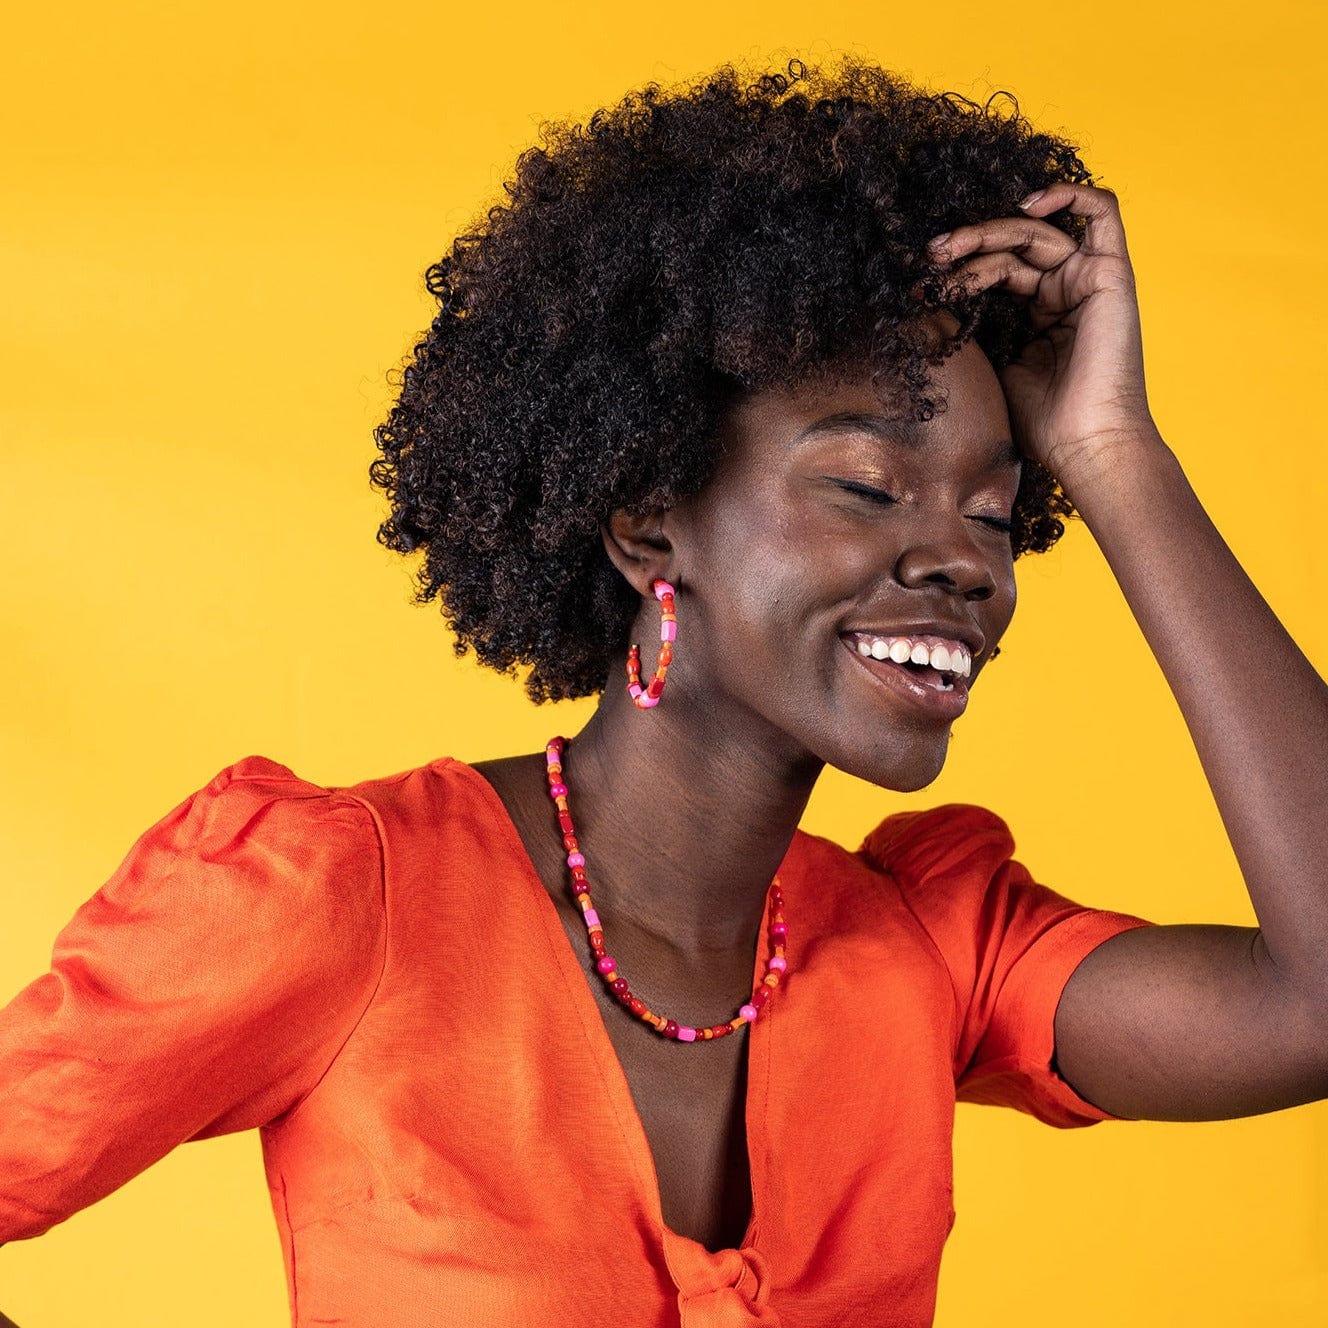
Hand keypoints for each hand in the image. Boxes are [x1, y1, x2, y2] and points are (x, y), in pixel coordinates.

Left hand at [927, 182, 1159, 484]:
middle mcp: (1064, 291)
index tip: (920, 285)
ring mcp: (1087, 280)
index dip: (958, 270)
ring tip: (950, 250)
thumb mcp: (993, 367)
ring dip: (988, 234)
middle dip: (966, 245)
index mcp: (1038, 313)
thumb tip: (934, 302)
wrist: (1084, 443)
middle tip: (930, 257)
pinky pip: (1101, 212)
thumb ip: (976, 328)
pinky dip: (1067, 195)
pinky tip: (1027, 205)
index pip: (996, 270)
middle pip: (1012, 247)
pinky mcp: (1110, 274)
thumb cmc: (1041, 422)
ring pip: (1035, 232)